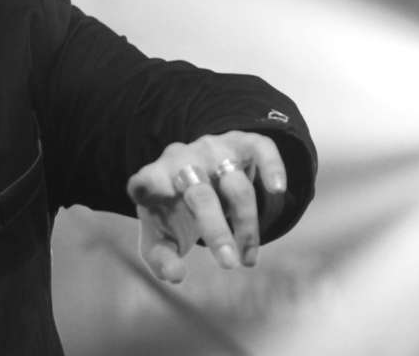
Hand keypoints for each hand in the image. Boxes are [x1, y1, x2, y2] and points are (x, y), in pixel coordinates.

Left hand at [126, 131, 285, 283]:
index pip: (147, 180)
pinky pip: (261, 149)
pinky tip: (277, 190)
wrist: (198, 172)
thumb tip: (175, 275)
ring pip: (236, 184)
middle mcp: (184, 159)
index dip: (144, 185)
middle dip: (217, 231)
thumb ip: (161, 257)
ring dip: (247, 224)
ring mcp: (214, 149)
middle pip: (201, 194)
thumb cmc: (176, 209)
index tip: (140, 192)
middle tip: (230, 265)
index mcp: (157, 179)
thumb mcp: (163, 234)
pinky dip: (272, 167)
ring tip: (248, 260)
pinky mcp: (242, 143)